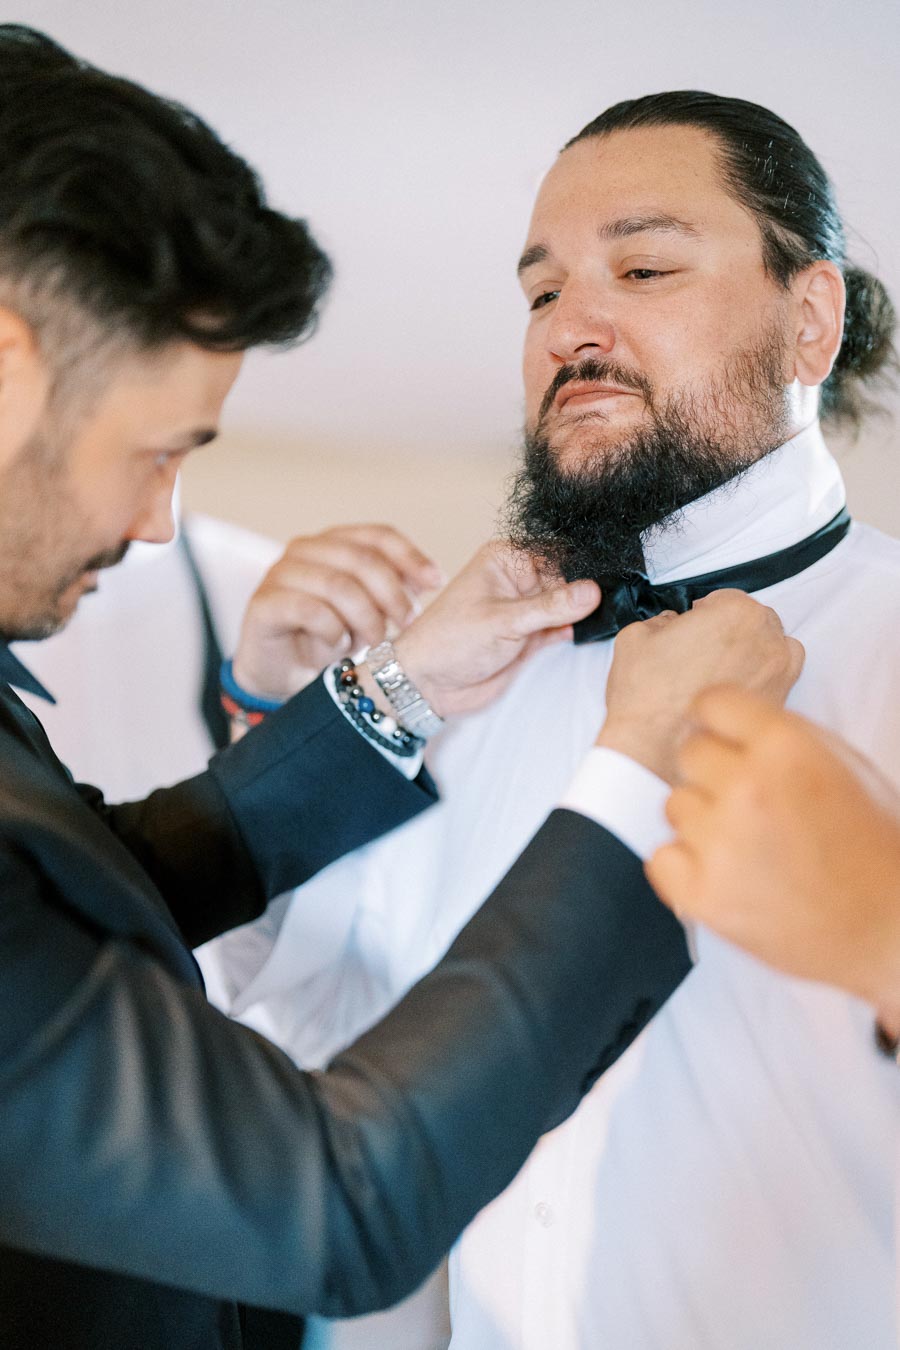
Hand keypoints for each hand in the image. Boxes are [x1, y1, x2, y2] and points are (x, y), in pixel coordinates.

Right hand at [233, 525, 442, 699]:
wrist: (281, 673)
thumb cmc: (328, 637)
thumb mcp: (369, 611)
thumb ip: (394, 591)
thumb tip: (433, 578)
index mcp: (333, 542)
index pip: (378, 536)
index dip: (411, 557)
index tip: (437, 582)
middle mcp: (304, 549)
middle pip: (361, 559)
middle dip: (392, 594)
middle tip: (408, 624)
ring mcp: (280, 573)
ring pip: (338, 585)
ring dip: (365, 618)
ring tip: (374, 641)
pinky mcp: (264, 603)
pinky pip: (309, 610)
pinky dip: (334, 631)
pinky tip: (340, 646)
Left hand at [392, 542, 599, 717]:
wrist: (430, 684)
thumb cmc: (450, 642)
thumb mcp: (504, 620)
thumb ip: (551, 607)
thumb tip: (593, 590)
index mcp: (506, 559)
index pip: (557, 554)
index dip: (584, 566)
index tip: (611, 578)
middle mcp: (518, 580)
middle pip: (568, 578)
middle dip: (588, 592)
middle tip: (613, 601)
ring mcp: (527, 609)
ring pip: (568, 605)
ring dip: (583, 613)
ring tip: (603, 618)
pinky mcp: (532, 636)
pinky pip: (564, 628)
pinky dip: (575, 631)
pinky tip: (586, 633)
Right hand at [596, 590, 804, 782]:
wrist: (651, 751)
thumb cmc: (646, 698)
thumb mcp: (636, 636)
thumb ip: (663, 619)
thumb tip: (673, 623)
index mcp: (736, 613)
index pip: (726, 598)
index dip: (703, 612)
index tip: (693, 623)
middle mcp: (766, 640)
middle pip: (755, 621)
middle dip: (730, 631)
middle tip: (701, 649)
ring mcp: (779, 674)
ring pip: (773, 648)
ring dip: (752, 651)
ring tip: (719, 670)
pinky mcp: (780, 704)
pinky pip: (777, 679)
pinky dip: (760, 679)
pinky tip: (729, 690)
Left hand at [646, 686, 899, 1006]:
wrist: (884, 926)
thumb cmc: (869, 845)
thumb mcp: (840, 764)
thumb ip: (779, 737)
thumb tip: (726, 723)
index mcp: (785, 745)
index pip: (712, 703)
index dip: (716, 722)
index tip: (719, 737)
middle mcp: (746, 785)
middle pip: (689, 752)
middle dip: (713, 773)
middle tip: (746, 804)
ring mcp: (719, 841)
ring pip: (675, 805)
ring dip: (702, 821)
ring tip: (747, 847)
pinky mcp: (700, 892)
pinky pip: (661, 857)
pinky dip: (685, 867)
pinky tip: (725, 874)